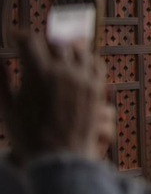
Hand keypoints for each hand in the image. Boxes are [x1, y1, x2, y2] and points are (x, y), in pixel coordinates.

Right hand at [0, 34, 114, 162]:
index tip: (15, 39)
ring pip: (78, 49)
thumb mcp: (7, 108)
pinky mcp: (96, 89)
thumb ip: (0, 82)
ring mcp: (83, 79)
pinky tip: (77, 62)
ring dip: (66, 46)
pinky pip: (95, 63)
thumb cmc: (28, 135)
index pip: (30, 41)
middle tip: (35, 45)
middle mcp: (62, 71)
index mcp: (37, 73)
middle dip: (42, 41)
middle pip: (55, 41)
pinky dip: (86, 58)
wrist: (59, 156)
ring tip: (56, 51)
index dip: (20, 37)